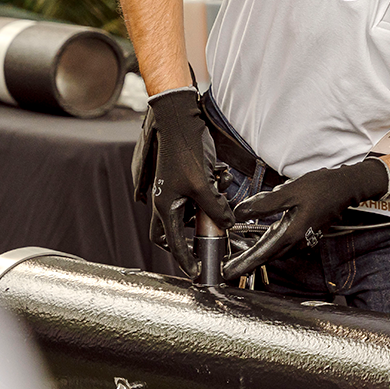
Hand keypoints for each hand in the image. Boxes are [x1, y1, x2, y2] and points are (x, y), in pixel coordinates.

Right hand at [131, 88, 233, 277]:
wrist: (178, 117)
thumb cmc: (184, 148)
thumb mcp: (204, 183)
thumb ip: (215, 208)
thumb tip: (226, 225)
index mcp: (163, 204)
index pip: (170, 242)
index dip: (183, 258)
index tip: (196, 271)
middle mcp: (164, 199)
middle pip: (172, 230)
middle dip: (190, 236)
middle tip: (207, 239)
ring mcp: (172, 188)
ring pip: (189, 210)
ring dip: (207, 207)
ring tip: (220, 190)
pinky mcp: (182, 177)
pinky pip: (197, 193)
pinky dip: (210, 190)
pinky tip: (220, 176)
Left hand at [223, 158, 389, 281]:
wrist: (345, 187)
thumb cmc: (320, 188)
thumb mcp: (288, 193)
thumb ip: (263, 205)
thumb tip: (240, 213)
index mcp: (291, 233)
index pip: (262, 254)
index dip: (243, 263)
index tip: (228, 272)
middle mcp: (297, 241)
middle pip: (267, 256)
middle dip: (247, 262)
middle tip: (229, 266)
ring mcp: (303, 239)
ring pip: (276, 251)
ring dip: (259, 253)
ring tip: (241, 253)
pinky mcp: (306, 233)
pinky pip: (283, 244)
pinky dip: (270, 244)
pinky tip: (263, 237)